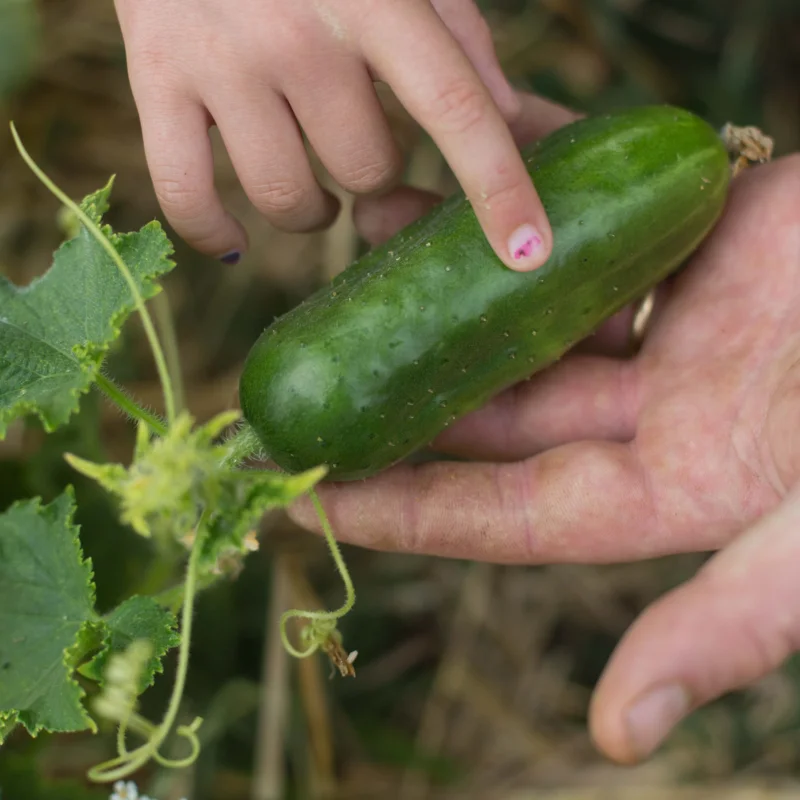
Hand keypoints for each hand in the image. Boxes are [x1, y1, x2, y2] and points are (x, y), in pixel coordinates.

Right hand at [114, 0, 551, 269]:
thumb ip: (458, 36)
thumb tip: (510, 117)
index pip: (455, 108)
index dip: (499, 189)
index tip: (529, 253)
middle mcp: (297, 32)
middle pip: (367, 171)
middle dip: (374, 173)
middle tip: (357, 143)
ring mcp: (220, 60)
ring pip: (289, 199)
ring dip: (312, 211)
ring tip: (314, 188)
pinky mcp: (153, 81)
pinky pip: (188, 198)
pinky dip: (215, 233)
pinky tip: (235, 239)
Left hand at [289, 92, 799, 764]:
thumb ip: (729, 624)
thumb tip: (620, 735)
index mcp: (670, 489)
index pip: (500, 510)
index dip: (403, 509)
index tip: (310, 499)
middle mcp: (652, 412)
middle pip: (493, 409)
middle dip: (400, 395)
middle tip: (305, 384)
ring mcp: (664, 326)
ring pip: (521, 314)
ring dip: (440, 288)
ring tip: (357, 258)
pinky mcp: (682, 244)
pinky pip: (575, 227)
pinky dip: (517, 206)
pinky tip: (446, 187)